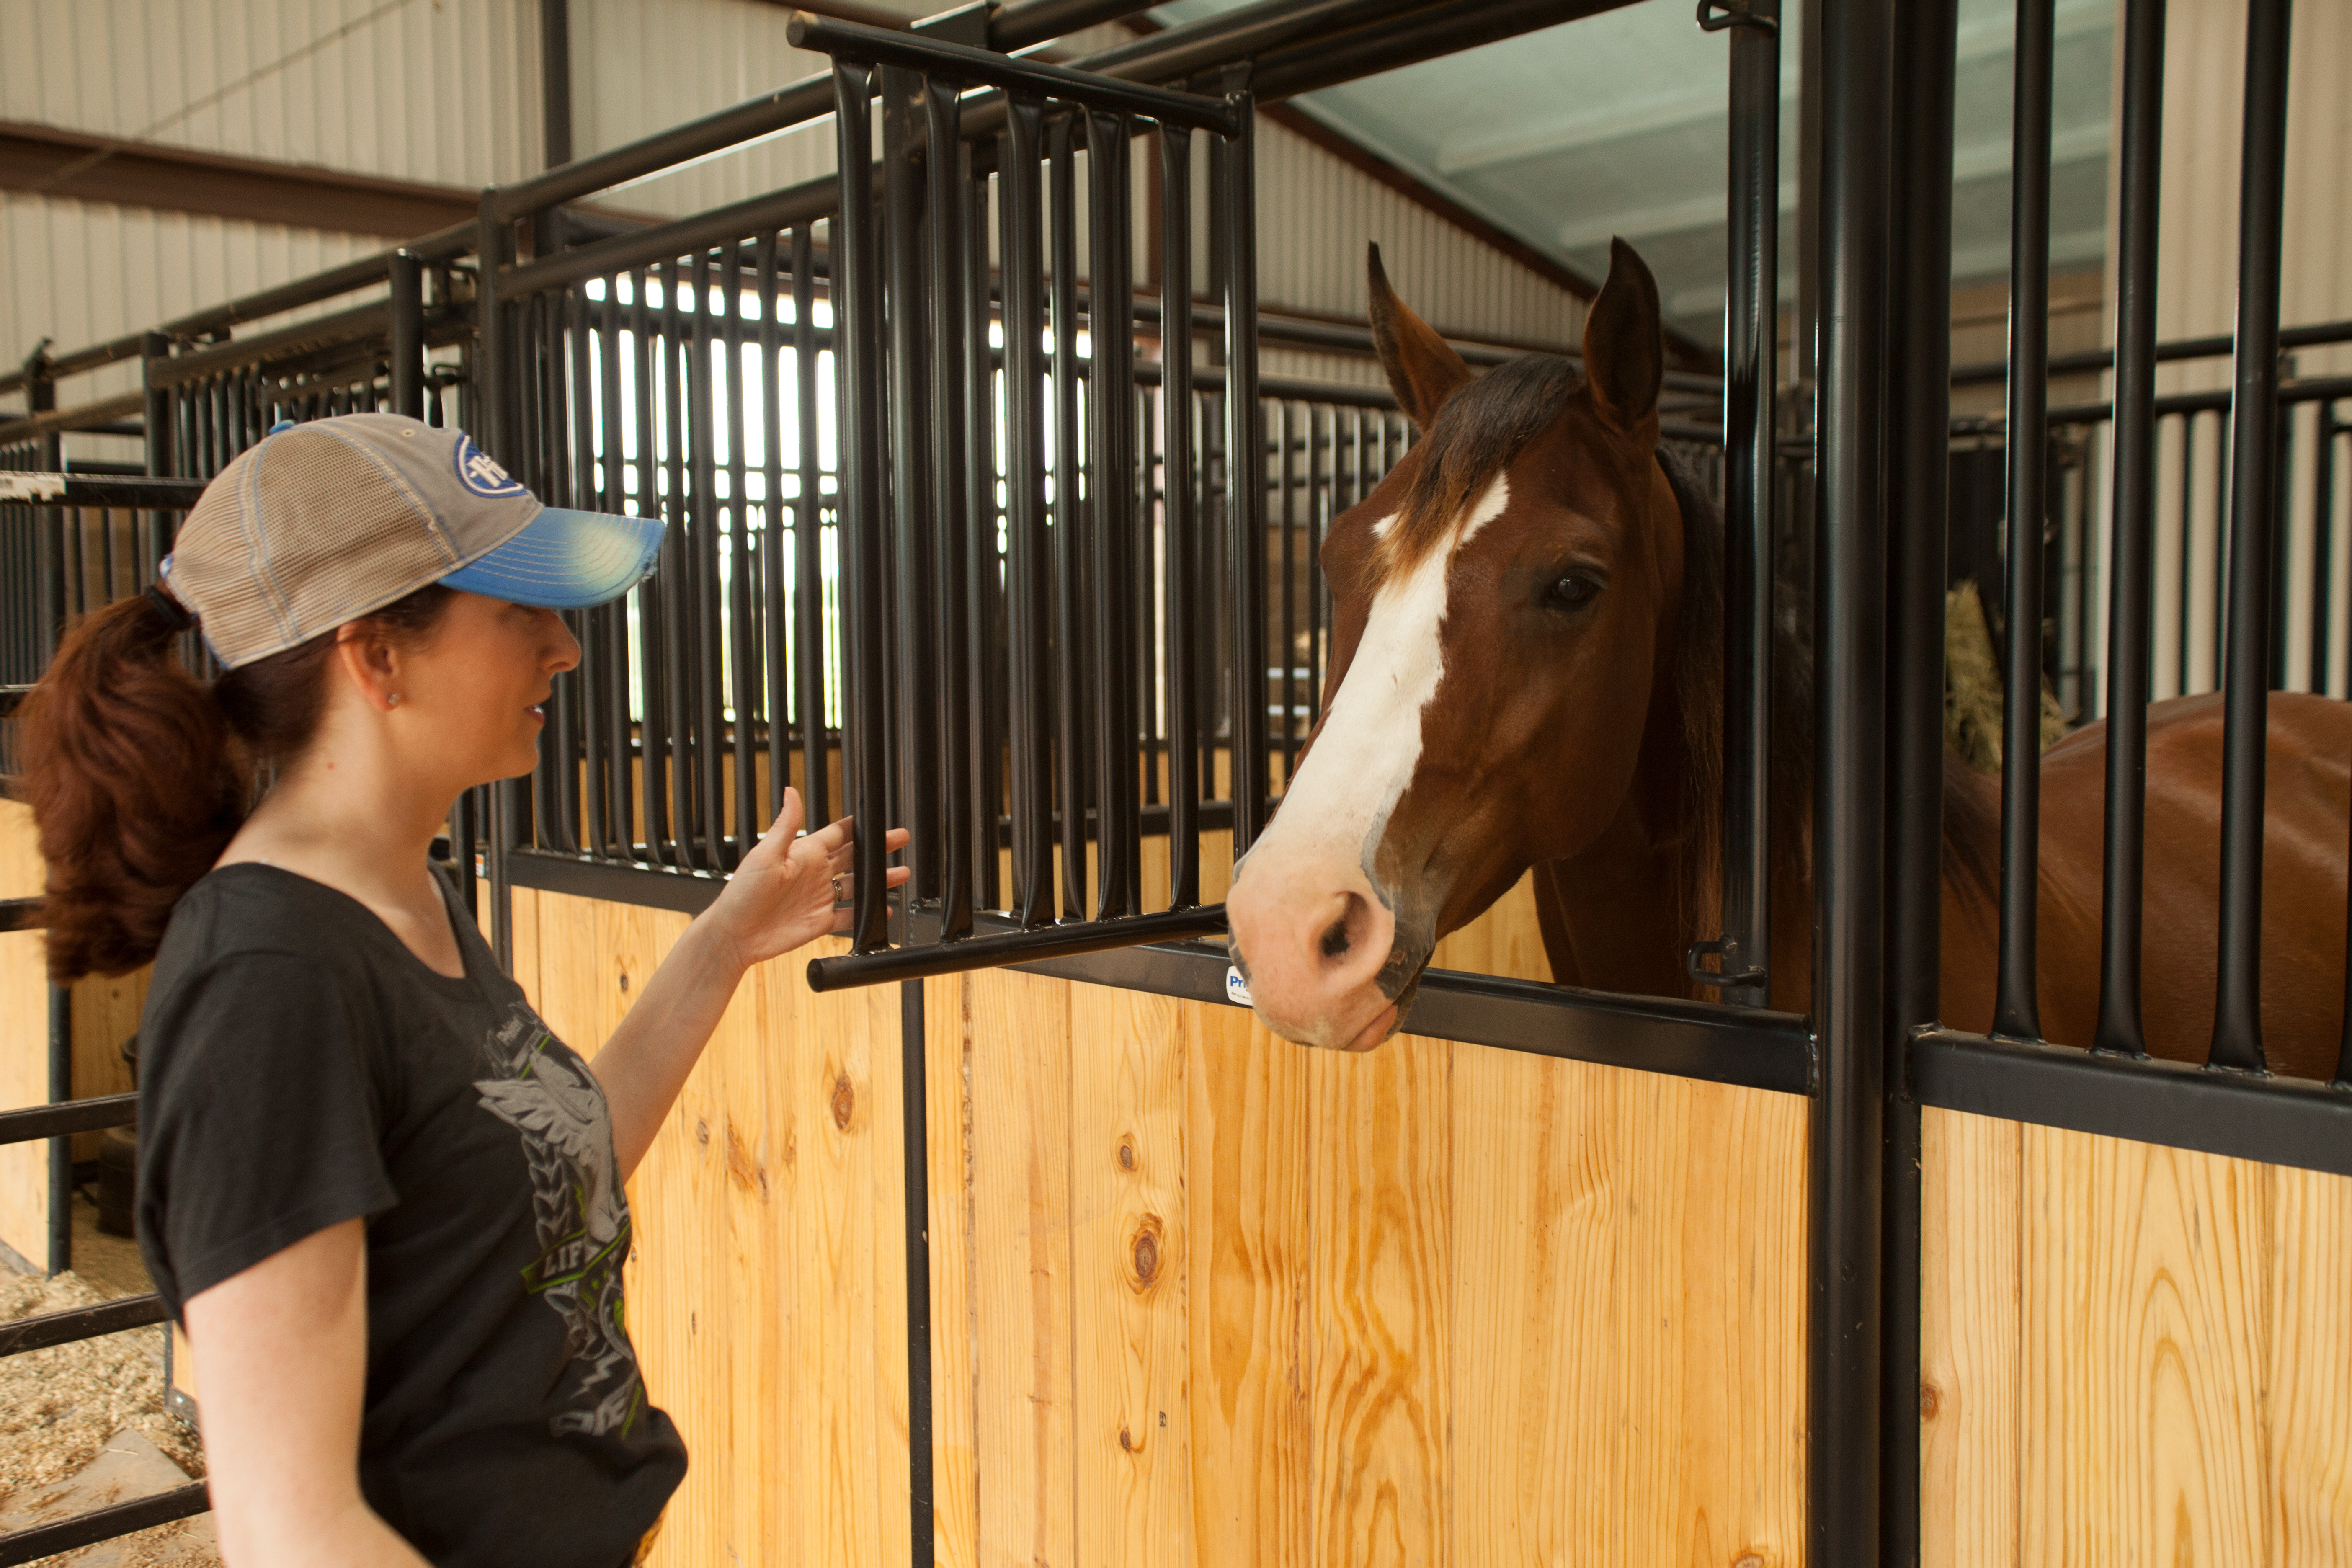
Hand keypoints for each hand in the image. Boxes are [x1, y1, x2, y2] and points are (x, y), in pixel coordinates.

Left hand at [704, 787, 911, 969]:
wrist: (734, 935)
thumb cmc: (742, 893)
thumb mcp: (765, 854)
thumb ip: (786, 825)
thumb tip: (791, 791)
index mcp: (805, 853)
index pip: (839, 834)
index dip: (859, 826)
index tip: (878, 818)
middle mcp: (815, 874)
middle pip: (855, 857)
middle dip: (878, 849)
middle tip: (900, 839)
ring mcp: (819, 898)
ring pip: (857, 886)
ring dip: (879, 881)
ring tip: (901, 874)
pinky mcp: (820, 922)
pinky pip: (849, 916)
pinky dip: (866, 914)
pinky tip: (881, 911)